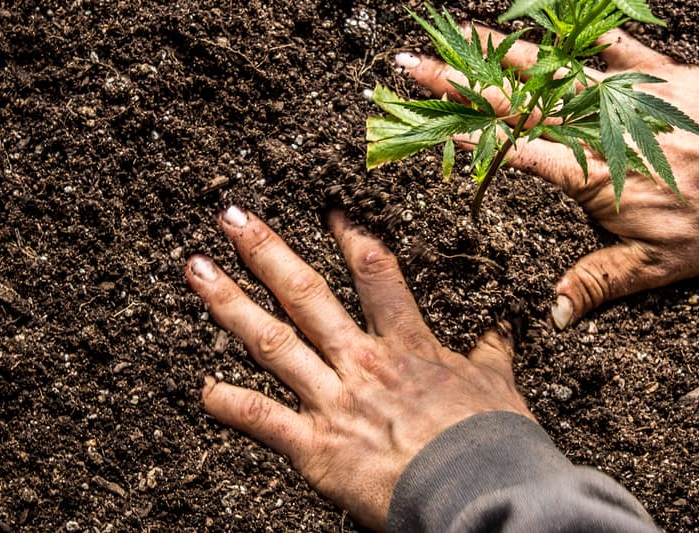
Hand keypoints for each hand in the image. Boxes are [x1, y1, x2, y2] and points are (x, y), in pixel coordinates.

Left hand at [185, 206, 532, 530]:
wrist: (478, 489)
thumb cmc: (493, 440)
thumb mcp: (498, 385)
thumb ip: (491, 351)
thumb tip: (502, 325)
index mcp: (407, 344)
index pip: (374, 273)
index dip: (349, 236)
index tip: (327, 210)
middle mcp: (362, 362)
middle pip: (306, 295)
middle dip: (266, 252)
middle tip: (232, 218)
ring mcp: (334, 401)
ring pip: (273, 343)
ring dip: (230, 305)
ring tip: (197, 270)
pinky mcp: (316, 447)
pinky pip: (262, 420)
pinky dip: (229, 404)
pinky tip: (203, 387)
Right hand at [397, 27, 698, 327]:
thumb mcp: (661, 265)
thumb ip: (601, 282)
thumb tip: (554, 313)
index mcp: (587, 171)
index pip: (512, 147)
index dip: (464, 132)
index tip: (421, 116)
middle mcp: (594, 124)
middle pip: (514, 100)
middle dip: (457, 81)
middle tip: (410, 60)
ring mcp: (623, 92)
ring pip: (550, 67)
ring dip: (499, 48)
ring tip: (458, 29)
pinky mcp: (657, 70)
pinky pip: (611, 44)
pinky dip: (580, 30)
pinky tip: (551, 10)